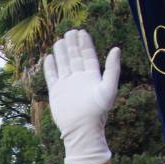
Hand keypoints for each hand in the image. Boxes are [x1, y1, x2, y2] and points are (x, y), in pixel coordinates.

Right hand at [44, 29, 119, 163]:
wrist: (81, 130)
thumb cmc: (97, 113)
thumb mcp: (108, 89)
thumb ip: (112, 69)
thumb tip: (116, 49)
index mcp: (91, 77)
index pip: (88, 55)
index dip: (85, 43)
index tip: (81, 32)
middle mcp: (79, 79)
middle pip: (75, 57)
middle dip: (72, 45)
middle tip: (70, 32)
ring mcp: (67, 85)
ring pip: (63, 64)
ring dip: (61, 53)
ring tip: (59, 41)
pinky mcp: (56, 93)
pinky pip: (52, 76)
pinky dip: (50, 67)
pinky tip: (49, 57)